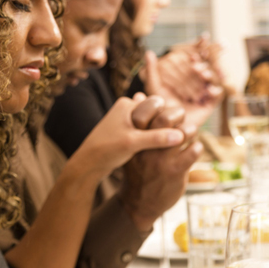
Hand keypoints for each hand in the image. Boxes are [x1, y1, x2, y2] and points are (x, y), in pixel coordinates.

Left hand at [72, 93, 186, 179]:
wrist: (87, 164)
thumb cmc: (107, 150)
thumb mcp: (133, 143)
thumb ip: (157, 138)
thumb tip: (181, 135)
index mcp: (127, 104)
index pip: (157, 102)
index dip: (168, 115)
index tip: (176, 129)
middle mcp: (127, 109)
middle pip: (156, 111)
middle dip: (165, 123)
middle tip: (174, 137)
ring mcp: (127, 120)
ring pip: (152, 122)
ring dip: (160, 132)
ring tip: (169, 144)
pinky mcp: (127, 132)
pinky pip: (146, 131)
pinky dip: (154, 137)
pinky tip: (160, 149)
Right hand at [120, 99, 201, 231]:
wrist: (138, 203)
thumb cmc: (138, 170)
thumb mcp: (132, 147)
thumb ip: (139, 123)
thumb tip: (139, 96)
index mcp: (134, 139)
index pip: (145, 111)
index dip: (159, 106)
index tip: (165, 109)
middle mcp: (147, 148)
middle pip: (166, 118)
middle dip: (177, 113)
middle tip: (182, 117)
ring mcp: (161, 160)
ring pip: (182, 133)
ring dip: (190, 129)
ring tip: (190, 132)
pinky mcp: (175, 172)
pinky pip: (192, 151)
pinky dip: (197, 146)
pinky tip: (195, 148)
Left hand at [143, 46, 223, 128]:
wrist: (166, 127)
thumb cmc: (158, 107)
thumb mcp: (154, 87)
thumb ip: (152, 71)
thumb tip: (149, 52)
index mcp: (186, 76)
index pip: (194, 63)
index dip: (195, 58)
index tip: (191, 56)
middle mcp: (197, 83)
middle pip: (205, 70)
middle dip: (203, 66)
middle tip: (195, 67)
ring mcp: (204, 93)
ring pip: (213, 81)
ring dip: (210, 76)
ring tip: (203, 75)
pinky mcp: (209, 104)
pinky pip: (217, 96)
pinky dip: (216, 91)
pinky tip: (210, 90)